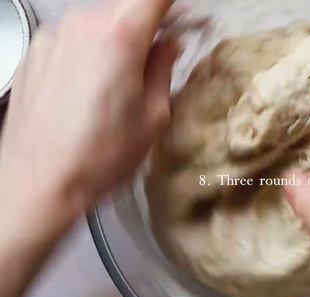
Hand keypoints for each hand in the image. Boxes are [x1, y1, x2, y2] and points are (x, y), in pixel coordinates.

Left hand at [0, 0, 176, 239]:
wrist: (39, 181)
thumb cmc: (97, 156)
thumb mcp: (153, 116)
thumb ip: (164, 68)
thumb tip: (169, 45)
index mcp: (119, 36)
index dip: (177, 7)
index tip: (188, 19)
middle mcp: (82, 25)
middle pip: (127, 5)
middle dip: (150, 24)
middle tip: (165, 51)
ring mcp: (54, 37)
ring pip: (100, 22)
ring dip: (119, 38)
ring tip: (126, 79)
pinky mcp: (35, 52)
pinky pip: (75, 37)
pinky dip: (92, 50)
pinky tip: (95, 87)